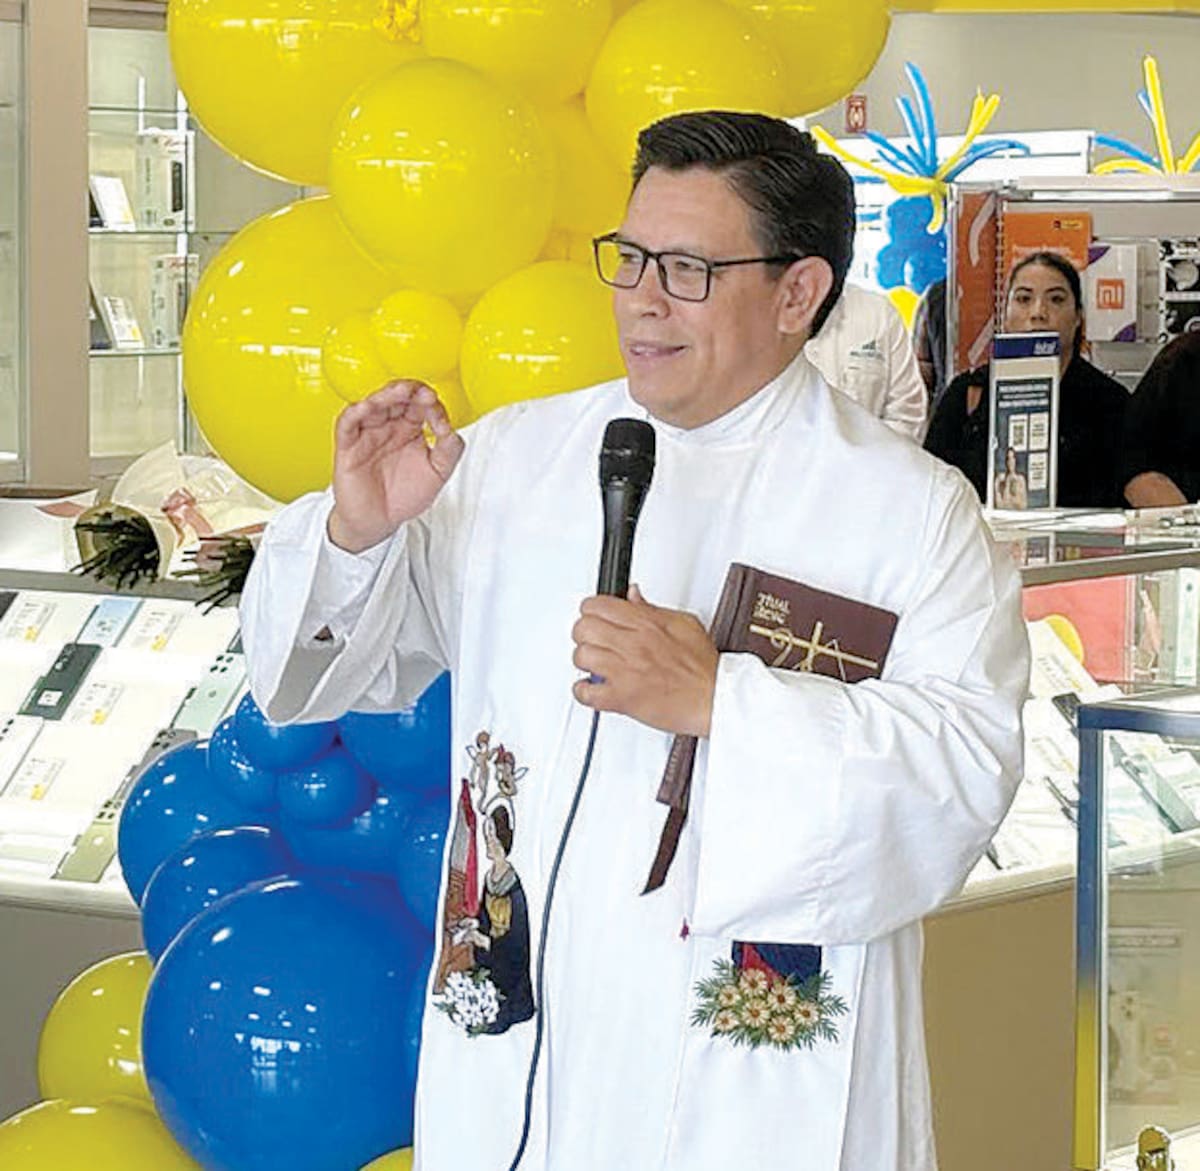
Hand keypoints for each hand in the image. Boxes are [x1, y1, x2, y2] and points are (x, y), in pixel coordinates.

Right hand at [328, 381, 464, 553]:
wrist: (379, 522)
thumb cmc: (404, 496)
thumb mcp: (437, 473)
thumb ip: (449, 451)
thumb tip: (453, 430)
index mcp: (411, 428)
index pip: (420, 405)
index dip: (432, 405)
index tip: (441, 414)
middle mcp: (389, 426)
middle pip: (397, 397)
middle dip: (412, 391)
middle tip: (425, 394)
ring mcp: (368, 433)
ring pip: (374, 404)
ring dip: (387, 394)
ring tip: (401, 391)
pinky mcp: (348, 446)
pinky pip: (347, 423)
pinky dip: (355, 412)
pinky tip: (367, 406)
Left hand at [571, 586, 718, 735]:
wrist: (715, 698)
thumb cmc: (703, 666)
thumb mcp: (683, 623)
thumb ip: (652, 608)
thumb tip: (633, 595)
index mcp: (646, 623)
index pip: (598, 605)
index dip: (590, 610)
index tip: (593, 617)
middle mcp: (633, 644)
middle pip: (583, 628)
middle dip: (583, 634)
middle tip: (591, 640)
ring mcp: (625, 671)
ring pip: (581, 656)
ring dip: (584, 661)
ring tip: (594, 664)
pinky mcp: (622, 698)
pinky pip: (586, 692)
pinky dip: (583, 691)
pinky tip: (592, 688)